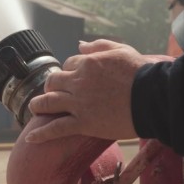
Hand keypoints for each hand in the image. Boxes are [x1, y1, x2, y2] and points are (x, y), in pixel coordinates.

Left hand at [25, 39, 172, 142]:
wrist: (152, 98)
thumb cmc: (141, 73)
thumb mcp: (121, 50)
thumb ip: (98, 46)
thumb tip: (79, 45)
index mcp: (88, 63)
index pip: (68, 64)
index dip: (69, 71)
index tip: (73, 78)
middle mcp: (78, 82)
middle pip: (53, 82)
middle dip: (50, 86)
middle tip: (52, 92)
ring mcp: (78, 103)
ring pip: (48, 103)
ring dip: (38, 106)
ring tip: (34, 109)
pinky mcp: (83, 123)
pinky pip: (56, 128)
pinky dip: (41, 133)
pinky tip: (30, 138)